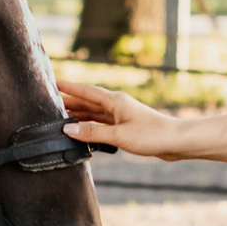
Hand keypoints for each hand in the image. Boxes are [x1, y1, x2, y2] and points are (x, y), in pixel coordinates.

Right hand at [58, 79, 184, 159]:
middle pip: (88, 102)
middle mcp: (117, 106)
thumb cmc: (151, 135)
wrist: (176, 142)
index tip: (53, 83)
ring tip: (61, 118)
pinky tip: (82, 132)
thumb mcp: (119, 135)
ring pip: (94, 114)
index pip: (86, 91)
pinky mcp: (126, 128)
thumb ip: (92, 132)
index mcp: (115, 101)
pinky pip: (102, 125)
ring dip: (79, 115)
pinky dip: (91, 127)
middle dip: (70, 102)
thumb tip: (68, 128)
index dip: (69, 87)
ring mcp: (121, 116)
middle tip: (50, 105)